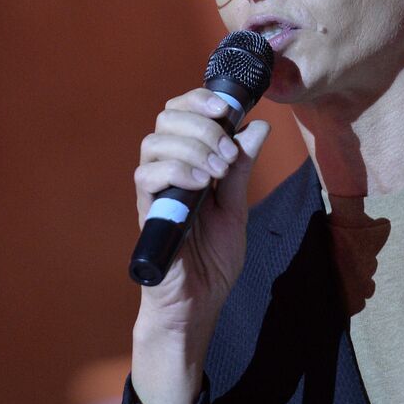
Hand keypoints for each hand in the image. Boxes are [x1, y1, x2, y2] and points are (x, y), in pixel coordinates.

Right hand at [130, 88, 269, 403]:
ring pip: (155, 142)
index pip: (182, 112)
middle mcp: (166, 170)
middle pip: (166, 119)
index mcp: (188, 163)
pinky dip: (176, 170)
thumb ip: (241, 168)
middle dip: (201, 125)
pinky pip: (148, 176)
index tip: (227, 108)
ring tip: (217, 172)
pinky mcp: (146, 211)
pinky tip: (200, 185)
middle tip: (227, 153)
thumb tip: (257, 126)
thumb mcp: (237, 208)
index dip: (200, 100)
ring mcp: (154, 190)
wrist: (198, 304)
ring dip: (192, 147)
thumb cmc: (212, 261)